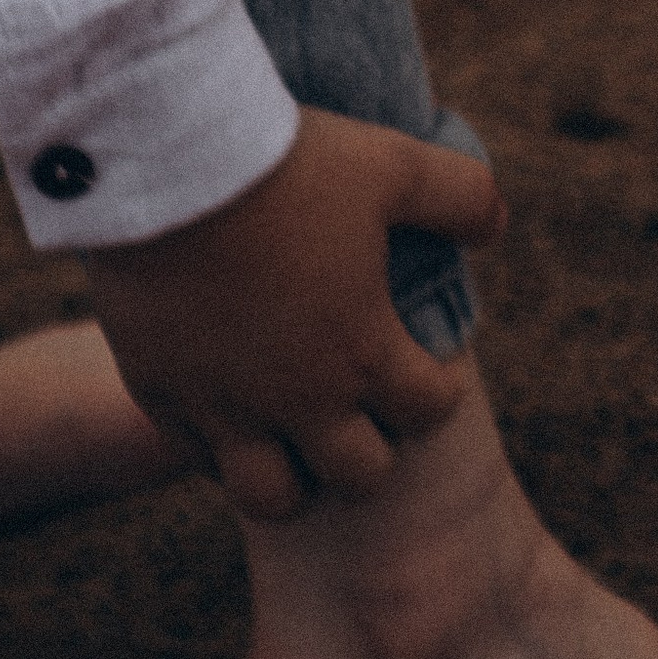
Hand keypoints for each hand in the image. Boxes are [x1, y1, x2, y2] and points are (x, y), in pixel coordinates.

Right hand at [80, 107, 504, 518]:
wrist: (170, 161)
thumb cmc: (291, 164)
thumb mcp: (394, 164)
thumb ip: (460, 196)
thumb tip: (497, 225)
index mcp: (364, 352)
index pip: (427, 412)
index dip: (438, 394)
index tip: (429, 373)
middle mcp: (298, 400)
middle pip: (358, 477)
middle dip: (373, 449)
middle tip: (364, 406)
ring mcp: (224, 407)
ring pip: (270, 497)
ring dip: (292, 475)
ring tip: (295, 432)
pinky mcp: (159, 392)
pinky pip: (195, 456)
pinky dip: (218, 445)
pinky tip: (227, 405)